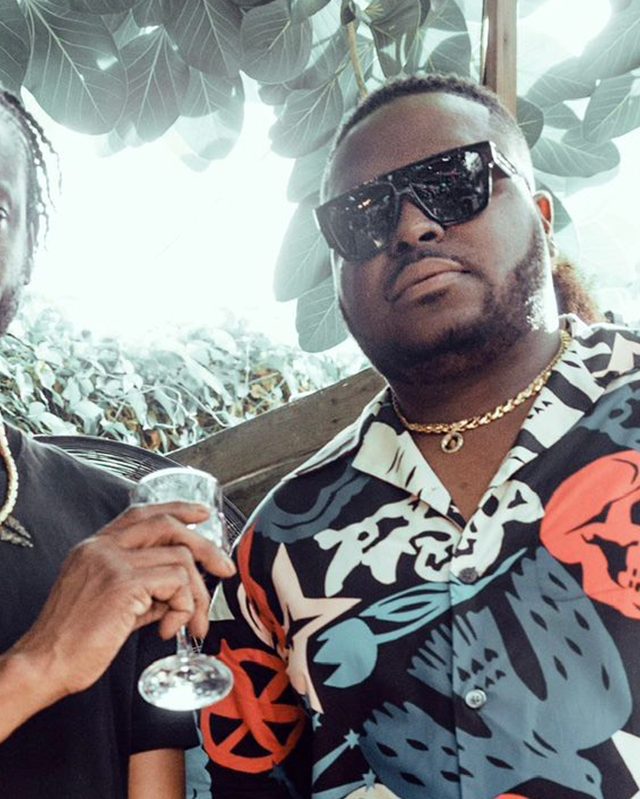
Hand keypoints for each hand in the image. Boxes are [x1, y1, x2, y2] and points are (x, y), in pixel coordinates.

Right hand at [13, 501, 236, 699]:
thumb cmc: (73, 642)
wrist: (43, 665)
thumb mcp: (110, 604)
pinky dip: (183, 608)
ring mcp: (112, 562)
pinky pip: (175, 583)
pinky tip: (168, 629)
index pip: (141, 513)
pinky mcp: (123, 584)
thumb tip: (176, 591)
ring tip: (190, 623)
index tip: (202, 515)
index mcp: (94, 547)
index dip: (176, 509)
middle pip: (167, 526)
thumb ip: (142, 589)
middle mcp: (101, 547)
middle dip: (204, 547)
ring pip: (180, 559)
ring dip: (195, 595)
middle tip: (224, 569)